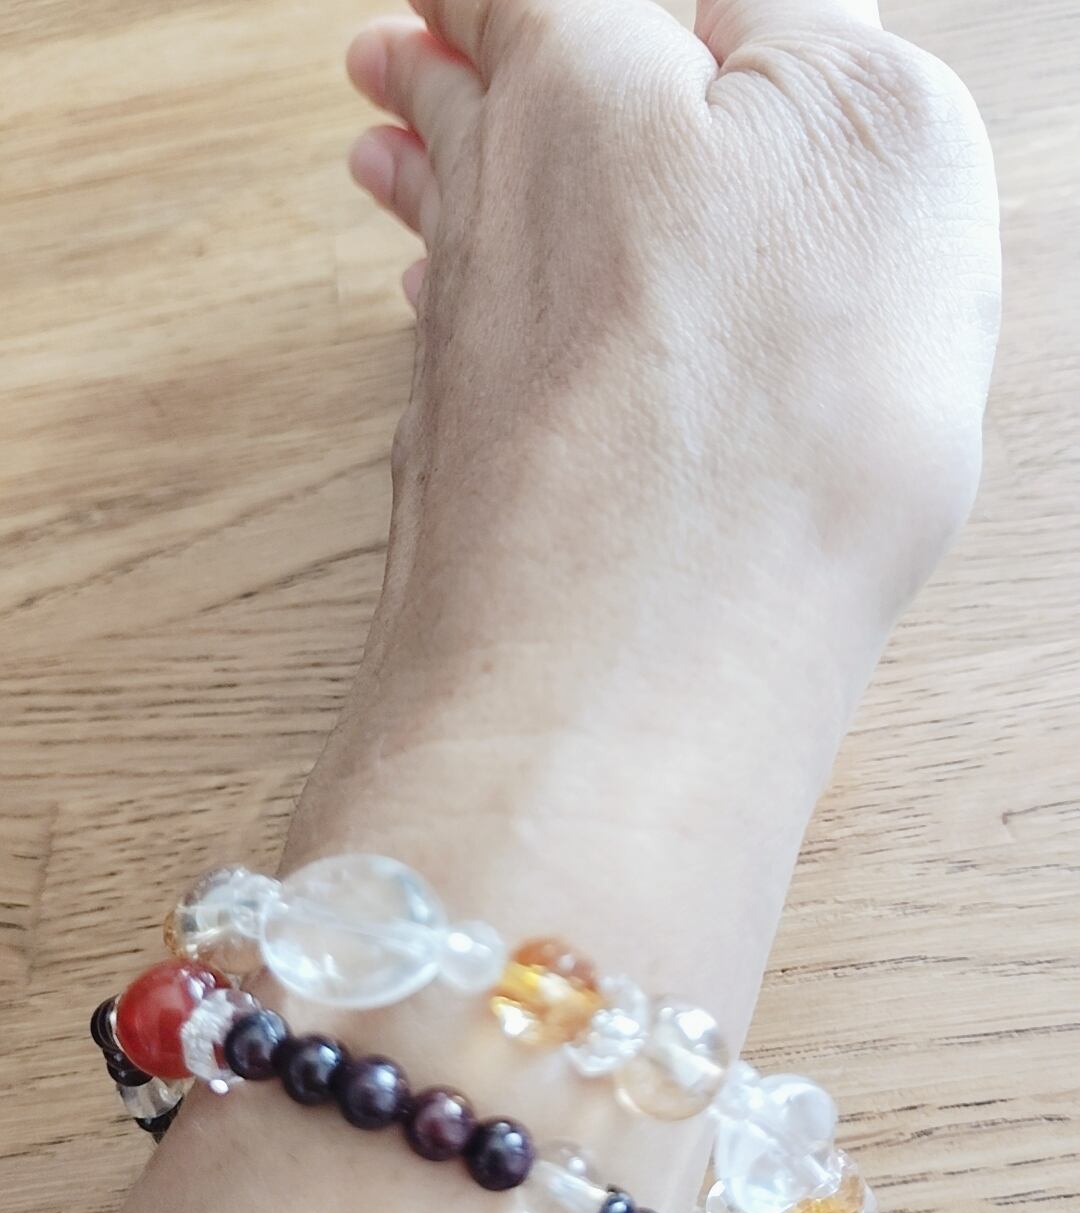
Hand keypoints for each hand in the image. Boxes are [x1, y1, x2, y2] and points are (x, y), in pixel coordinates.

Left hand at [347, 0, 999, 652]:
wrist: (637, 654)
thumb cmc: (769, 407)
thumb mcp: (879, 137)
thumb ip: (806, 36)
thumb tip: (750, 22)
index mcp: (580, 89)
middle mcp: (497, 212)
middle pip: (451, 108)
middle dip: (428, 66)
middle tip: (387, 49)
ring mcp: (468, 348)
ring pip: (438, 234)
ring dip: (418, 177)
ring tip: (377, 145)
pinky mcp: (462, 464)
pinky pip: (449, 351)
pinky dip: (446, 314)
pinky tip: (440, 315)